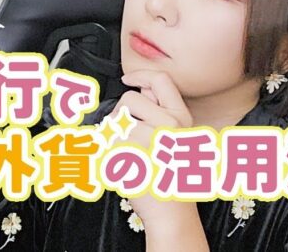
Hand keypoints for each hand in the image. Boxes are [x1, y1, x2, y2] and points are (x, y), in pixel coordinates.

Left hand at [110, 70, 207, 249]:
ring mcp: (149, 136)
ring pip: (114, 119)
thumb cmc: (170, 178)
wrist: (172, 213)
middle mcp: (169, 124)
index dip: (139, 75)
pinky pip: (105, 139)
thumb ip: (161, 111)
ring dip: (112, 134)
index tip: (126, 79)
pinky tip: (121, 166)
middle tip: (129, 139)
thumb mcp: (179, 138)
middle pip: (129, 98)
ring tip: (127, 155)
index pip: (161, 80)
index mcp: (182, 118)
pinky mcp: (129, 150)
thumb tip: (139, 87)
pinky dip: (105, 151)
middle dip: (121, 114)